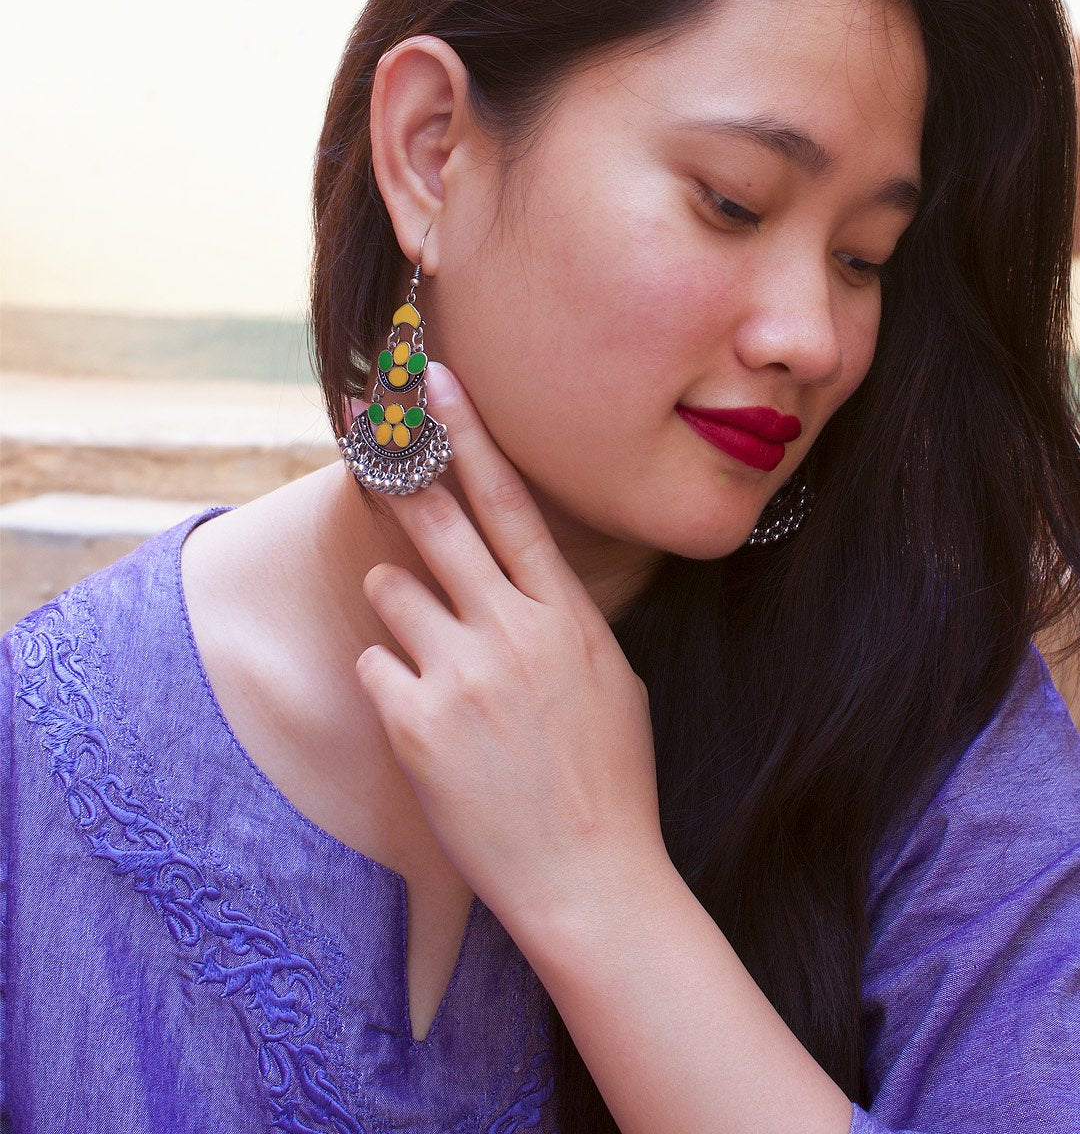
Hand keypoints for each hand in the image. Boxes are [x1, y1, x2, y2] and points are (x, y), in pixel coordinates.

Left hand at [354, 362, 667, 948]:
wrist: (591, 881)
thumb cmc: (608, 780)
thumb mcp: (610, 677)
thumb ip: (560, 617)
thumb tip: (519, 575)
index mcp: (564, 615)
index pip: (510, 503)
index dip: (468, 436)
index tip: (434, 385)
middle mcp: (512, 630)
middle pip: (437, 520)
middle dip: (399, 468)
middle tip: (368, 423)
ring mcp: (461, 674)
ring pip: (391, 588)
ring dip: (398, 604)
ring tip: (429, 649)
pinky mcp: (415, 724)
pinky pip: (375, 664)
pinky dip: (390, 679)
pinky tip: (422, 716)